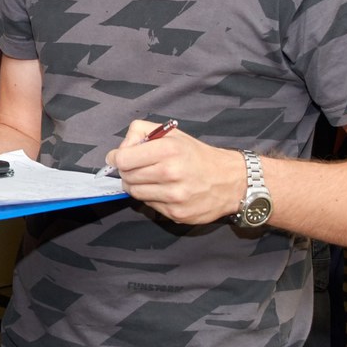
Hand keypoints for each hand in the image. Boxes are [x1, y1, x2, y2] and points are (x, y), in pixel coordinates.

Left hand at [108, 119, 242, 225]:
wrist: (230, 180)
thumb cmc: (197, 155)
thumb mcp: (172, 133)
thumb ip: (141, 133)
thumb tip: (118, 151)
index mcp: (168, 149)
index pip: (123, 159)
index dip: (116, 158)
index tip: (118, 158)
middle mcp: (170, 173)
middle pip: (127, 176)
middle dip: (128, 171)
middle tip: (138, 167)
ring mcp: (173, 196)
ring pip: (134, 192)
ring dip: (137, 185)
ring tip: (151, 178)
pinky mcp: (176, 213)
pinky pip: (149, 205)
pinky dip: (151, 197)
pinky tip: (164, 190)